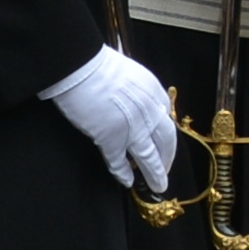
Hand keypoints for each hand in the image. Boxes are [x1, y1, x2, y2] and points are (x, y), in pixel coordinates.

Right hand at [39, 43, 178, 194]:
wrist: (81, 67)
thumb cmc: (98, 64)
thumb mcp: (130, 72)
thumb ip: (138, 90)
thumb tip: (136, 103)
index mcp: (153, 92)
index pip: (166, 118)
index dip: (166, 134)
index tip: (164, 143)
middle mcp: (149, 112)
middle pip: (165, 140)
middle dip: (167, 157)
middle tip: (166, 170)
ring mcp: (131, 128)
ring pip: (149, 157)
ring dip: (155, 174)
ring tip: (158, 186)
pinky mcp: (111, 139)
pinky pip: (120, 162)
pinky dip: (123, 173)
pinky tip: (126, 182)